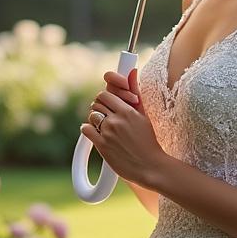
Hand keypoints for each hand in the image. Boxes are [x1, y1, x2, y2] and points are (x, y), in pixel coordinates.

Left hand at [80, 68, 165, 188]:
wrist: (150, 167)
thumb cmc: (149, 141)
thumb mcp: (144, 114)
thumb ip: (135, 91)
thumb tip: (132, 70)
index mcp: (128, 111)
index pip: (105, 94)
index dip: (106, 98)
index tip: (110, 104)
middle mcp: (116, 120)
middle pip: (97, 103)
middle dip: (101, 107)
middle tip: (107, 115)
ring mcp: (108, 133)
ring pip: (91, 115)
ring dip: (95, 119)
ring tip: (104, 126)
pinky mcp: (102, 146)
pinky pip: (86, 129)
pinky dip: (88, 129)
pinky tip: (96, 133)